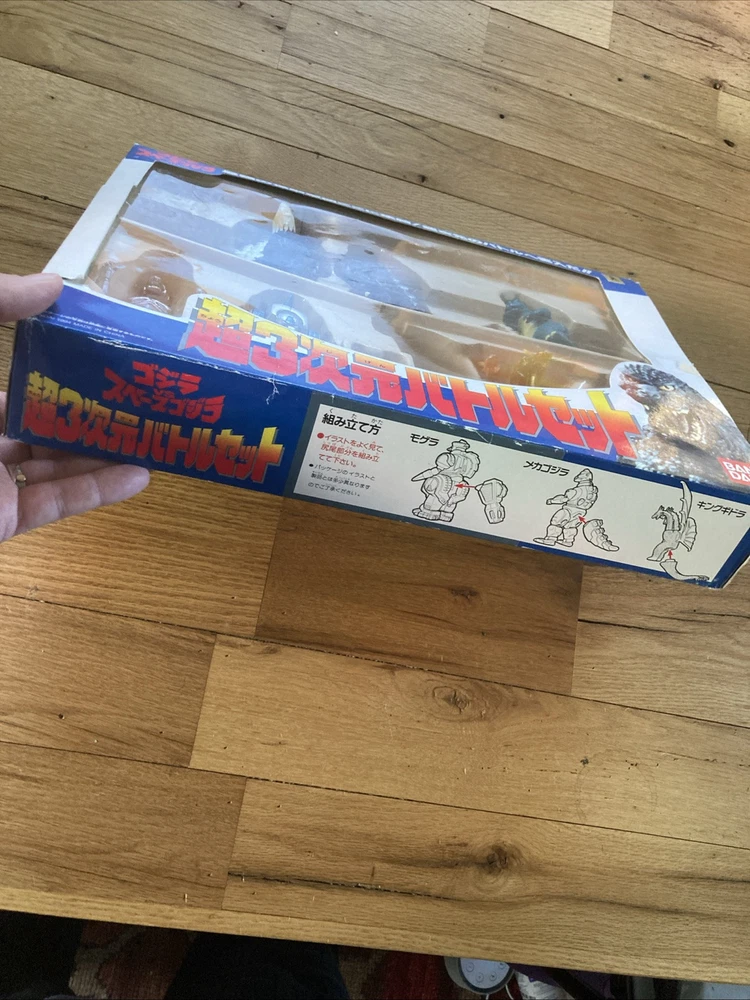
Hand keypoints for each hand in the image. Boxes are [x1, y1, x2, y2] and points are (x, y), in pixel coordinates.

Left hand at [0, 272, 148, 541]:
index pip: (14, 377)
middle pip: (43, 422)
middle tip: (144, 396)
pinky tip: (140, 474)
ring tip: (154, 432)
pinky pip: (53, 504)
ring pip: (55, 465)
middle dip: (94, 410)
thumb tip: (54, 283)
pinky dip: (97, 492)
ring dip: (106, 451)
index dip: (59, 365)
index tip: (106, 353)